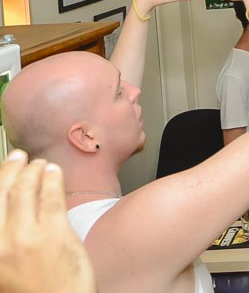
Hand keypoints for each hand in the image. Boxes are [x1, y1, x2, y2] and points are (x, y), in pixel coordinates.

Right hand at [0, 151, 95, 292]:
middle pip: (0, 193)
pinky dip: (51, 179)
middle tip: (17, 157)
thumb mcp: (3, 269)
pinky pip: (51, 197)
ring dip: (31, 171)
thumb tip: (9, 208)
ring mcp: (26, 238)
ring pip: (24, 191)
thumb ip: (3, 238)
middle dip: (8, 169)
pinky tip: (54, 172)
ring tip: (38, 164)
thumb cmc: (31, 291)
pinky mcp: (54, 234)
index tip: (1, 171)